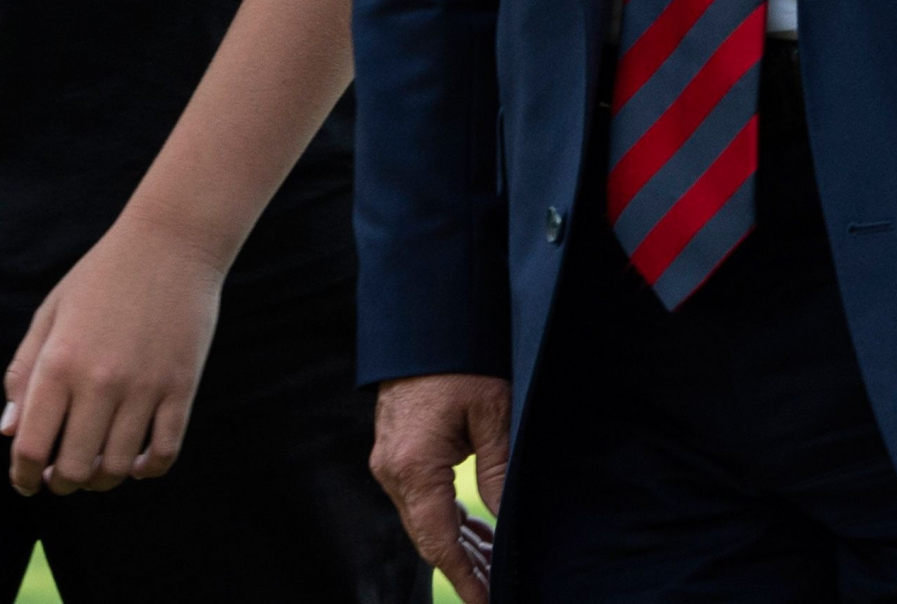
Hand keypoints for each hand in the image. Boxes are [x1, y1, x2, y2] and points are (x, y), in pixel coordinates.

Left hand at [0, 210, 226, 495]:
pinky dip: (148, 469)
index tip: (26, 480)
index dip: (23, 475)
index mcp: (59, 362)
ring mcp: (145, 386)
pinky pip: (165, 452)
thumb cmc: (103, 274)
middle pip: (75, 468)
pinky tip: (138, 461)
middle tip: (62, 475)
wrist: (172, 240)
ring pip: (119, 467)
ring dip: (103, 479)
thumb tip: (8, 430)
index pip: (30, 446)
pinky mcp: (181, 386)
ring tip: (98, 467)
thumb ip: (24, 372)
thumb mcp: (51, 313)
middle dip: (62, 482)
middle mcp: (100, 381)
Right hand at [371, 372, 509, 603]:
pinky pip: (420, 497)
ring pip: (424, 519)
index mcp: (413, 468)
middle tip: (498, 587)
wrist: (424, 321)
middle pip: (427, 536)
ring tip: (494, 564)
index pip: (438, 541)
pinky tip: (475, 530)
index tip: (486, 600)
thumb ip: (498, 472)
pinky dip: (446, 517)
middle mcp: (392, 471)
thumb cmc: (461, 360)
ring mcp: (390, 462)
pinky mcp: (396, 452)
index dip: (463, 576)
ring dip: (457, 542)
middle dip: (464, 565)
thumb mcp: (492, 415)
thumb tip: (506, 520)